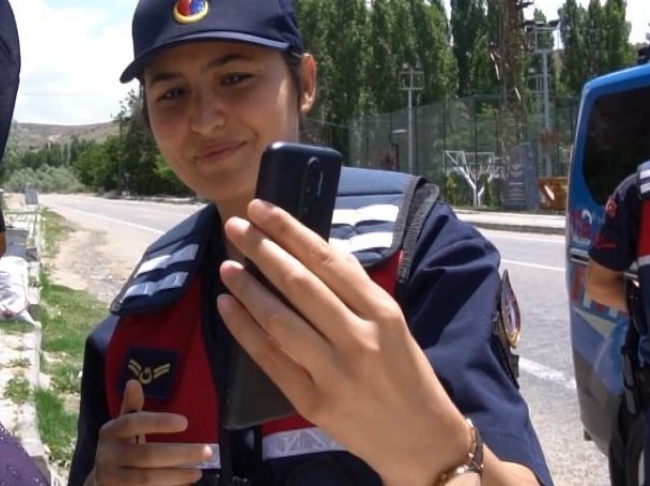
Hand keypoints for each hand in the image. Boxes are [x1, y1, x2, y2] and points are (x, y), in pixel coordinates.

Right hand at [89, 379, 211, 485]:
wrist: (101, 482)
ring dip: (177, 476)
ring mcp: (111, 478)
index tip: (185, 423)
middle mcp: (107, 455)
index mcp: (110, 432)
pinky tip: (184, 484)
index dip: (158, 422)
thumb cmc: (119, 450)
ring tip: (198, 471)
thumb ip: (131, 408)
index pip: (134, 423)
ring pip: (147, 478)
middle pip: (147, 455)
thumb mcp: (122, 429)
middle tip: (206, 451)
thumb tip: (134, 382)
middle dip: (180, 454)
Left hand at [217, 200, 470, 483]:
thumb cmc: (407, 375)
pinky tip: (227, 307)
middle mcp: (359, 338)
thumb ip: (357, 289)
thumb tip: (318, 249)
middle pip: (300, 284)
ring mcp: (334, 372)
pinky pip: (270, 359)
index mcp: (382, 312)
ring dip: (248, 289)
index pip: (327, 260)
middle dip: (262, 250)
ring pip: (280, 320)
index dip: (290, 230)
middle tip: (234, 226)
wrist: (422, 441)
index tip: (261, 208)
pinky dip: (244, 331)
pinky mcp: (313, 401)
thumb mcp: (394, 324)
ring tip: (226, 266)